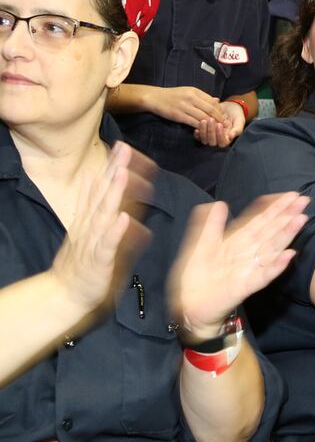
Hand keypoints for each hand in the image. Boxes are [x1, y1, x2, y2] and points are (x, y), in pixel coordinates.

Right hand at [51, 142, 153, 317]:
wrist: (63, 295)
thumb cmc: (80, 263)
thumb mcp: (86, 228)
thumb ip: (92, 204)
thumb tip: (99, 179)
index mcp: (90, 219)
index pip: (101, 189)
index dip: (110, 167)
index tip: (121, 146)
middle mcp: (90, 227)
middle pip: (103, 195)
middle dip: (113, 171)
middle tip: (123, 148)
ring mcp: (93, 242)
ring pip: (104, 214)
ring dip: (113, 193)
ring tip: (122, 172)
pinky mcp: (98, 260)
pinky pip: (107, 244)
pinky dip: (115, 231)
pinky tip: (122, 217)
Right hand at [147, 86, 227, 127]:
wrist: (155, 97)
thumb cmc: (173, 95)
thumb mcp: (188, 91)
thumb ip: (203, 97)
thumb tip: (217, 100)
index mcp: (194, 91)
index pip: (212, 101)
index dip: (220, 110)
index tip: (225, 117)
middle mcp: (191, 97)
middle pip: (210, 109)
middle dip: (219, 118)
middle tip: (225, 125)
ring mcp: (184, 106)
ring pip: (203, 117)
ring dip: (212, 124)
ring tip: (217, 129)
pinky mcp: (179, 115)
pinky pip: (193, 122)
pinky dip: (200, 127)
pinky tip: (205, 130)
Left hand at [168, 192, 308, 337]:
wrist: (188, 307)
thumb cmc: (197, 278)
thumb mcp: (201, 246)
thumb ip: (211, 225)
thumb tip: (221, 203)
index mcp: (237, 242)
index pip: (260, 221)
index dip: (274, 208)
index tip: (291, 195)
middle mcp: (247, 254)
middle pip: (270, 231)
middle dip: (286, 216)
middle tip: (304, 200)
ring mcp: (248, 270)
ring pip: (271, 249)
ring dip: (286, 235)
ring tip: (300, 220)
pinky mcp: (244, 287)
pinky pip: (263, 276)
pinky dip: (276, 266)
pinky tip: (289, 255)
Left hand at [193, 100, 245, 147]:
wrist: (230, 107)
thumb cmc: (236, 115)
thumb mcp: (240, 122)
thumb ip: (237, 130)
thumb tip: (231, 137)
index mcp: (227, 139)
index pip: (222, 143)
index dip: (220, 136)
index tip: (219, 124)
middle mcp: (218, 140)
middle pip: (212, 142)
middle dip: (210, 132)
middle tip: (211, 119)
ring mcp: (210, 136)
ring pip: (204, 139)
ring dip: (203, 131)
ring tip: (203, 121)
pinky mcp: (203, 132)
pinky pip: (198, 136)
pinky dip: (197, 133)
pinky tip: (197, 126)